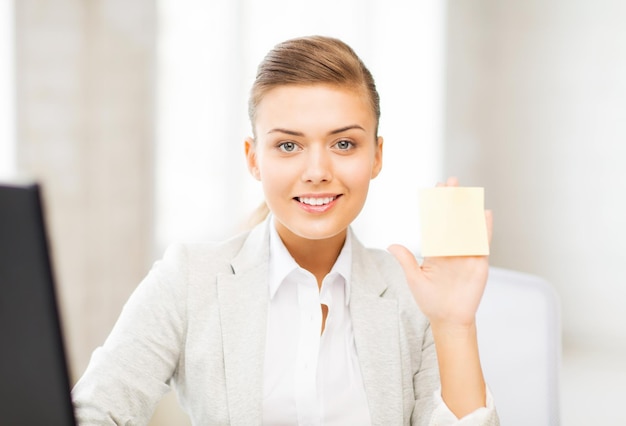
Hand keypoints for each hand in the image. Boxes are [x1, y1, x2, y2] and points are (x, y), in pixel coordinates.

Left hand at [388, 177, 492, 329]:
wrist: (449, 319)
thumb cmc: (430, 301)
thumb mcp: (415, 279)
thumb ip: (406, 261)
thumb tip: (392, 245)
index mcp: (435, 250)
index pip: (435, 223)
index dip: (435, 206)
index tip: (435, 189)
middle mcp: (451, 248)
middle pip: (452, 219)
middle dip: (452, 201)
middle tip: (452, 181)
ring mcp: (466, 254)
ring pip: (467, 226)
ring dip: (468, 209)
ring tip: (468, 191)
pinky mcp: (479, 262)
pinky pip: (482, 242)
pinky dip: (484, 228)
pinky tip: (485, 213)